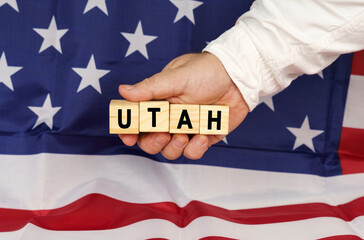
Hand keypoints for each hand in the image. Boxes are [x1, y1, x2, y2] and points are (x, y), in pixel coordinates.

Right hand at [118, 52, 248, 159]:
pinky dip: (195, 148)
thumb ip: (151, 88)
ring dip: (173, 148)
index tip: (129, 136)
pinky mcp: (203, 137)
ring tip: (183, 135)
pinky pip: (192, 152)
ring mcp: (186, 129)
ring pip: (170, 151)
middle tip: (163, 134)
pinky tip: (202, 136)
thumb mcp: (177, 77)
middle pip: (150, 141)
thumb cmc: (207, 71)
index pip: (138, 120)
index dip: (129, 130)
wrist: (239, 78)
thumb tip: (123, 91)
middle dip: (153, 142)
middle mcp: (170, 117)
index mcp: (159, 101)